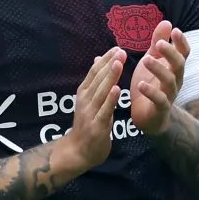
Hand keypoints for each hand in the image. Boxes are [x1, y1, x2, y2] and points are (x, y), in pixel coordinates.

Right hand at [61, 47, 125, 169]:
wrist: (78, 152)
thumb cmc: (87, 124)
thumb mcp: (89, 101)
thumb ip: (95, 82)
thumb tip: (98, 59)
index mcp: (84, 93)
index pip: (94, 72)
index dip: (105, 59)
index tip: (116, 48)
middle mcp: (85, 100)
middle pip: (98, 79)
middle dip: (109, 64)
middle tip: (120, 51)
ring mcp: (90, 113)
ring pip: (101, 91)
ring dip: (110, 77)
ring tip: (118, 63)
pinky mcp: (96, 126)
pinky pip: (104, 110)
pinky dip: (110, 99)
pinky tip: (116, 89)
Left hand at [130, 21, 190, 135]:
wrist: (148, 117)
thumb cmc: (151, 84)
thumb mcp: (152, 61)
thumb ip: (158, 42)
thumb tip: (166, 21)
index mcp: (173, 67)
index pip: (183, 53)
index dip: (181, 42)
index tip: (175, 30)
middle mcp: (175, 80)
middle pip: (179, 65)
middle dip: (170, 53)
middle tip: (158, 44)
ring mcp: (169, 94)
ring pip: (169, 81)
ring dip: (158, 69)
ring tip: (145, 60)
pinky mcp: (160, 108)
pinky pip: (159, 100)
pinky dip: (150, 92)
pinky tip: (140, 84)